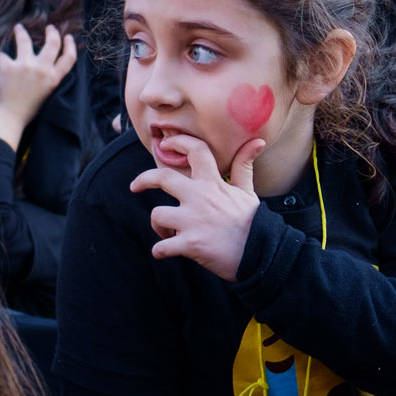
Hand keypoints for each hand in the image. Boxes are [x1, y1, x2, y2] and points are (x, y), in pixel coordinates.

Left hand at [0, 24, 77, 148]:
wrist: (11, 116)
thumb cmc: (30, 107)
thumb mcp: (48, 91)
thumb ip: (51, 76)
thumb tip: (50, 63)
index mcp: (54, 78)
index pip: (69, 58)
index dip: (70, 45)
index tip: (68, 36)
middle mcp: (42, 70)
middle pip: (52, 44)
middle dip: (52, 32)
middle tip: (49, 27)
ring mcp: (25, 67)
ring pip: (25, 41)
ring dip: (21, 33)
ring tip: (18, 28)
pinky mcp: (8, 67)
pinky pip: (0, 55)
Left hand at [129, 132, 262, 279]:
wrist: (261, 253)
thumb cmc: (253, 223)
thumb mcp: (248, 192)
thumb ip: (244, 166)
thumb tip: (258, 141)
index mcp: (213, 183)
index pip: (195, 150)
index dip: (177, 141)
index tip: (166, 144)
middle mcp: (200, 197)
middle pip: (161, 178)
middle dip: (143, 180)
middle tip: (134, 187)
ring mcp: (193, 221)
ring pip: (157, 215)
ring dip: (158, 226)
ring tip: (168, 233)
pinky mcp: (190, 244)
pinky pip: (161, 247)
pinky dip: (160, 251)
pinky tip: (166, 253)